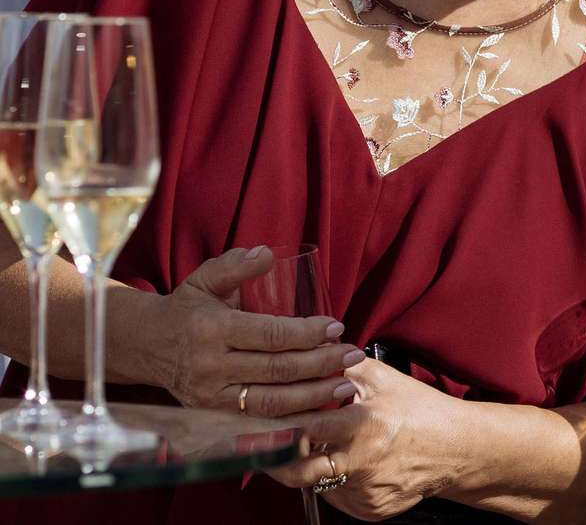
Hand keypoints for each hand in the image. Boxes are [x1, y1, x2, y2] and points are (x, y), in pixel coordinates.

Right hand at [122, 246, 361, 416]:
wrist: (144, 345)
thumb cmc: (186, 307)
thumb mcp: (205, 278)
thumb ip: (235, 265)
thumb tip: (268, 254)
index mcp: (212, 330)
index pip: (270, 335)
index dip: (307, 333)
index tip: (337, 327)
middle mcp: (211, 367)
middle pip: (276, 370)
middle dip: (320, 364)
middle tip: (354, 356)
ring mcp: (210, 396)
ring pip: (269, 402)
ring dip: (313, 397)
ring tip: (346, 387)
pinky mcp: (211, 414)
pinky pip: (256, 421)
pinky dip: (290, 419)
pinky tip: (318, 411)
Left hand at [277, 358, 460, 519]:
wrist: (458, 448)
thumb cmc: (421, 409)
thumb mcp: (386, 379)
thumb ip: (345, 363)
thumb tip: (313, 345)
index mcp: (364, 426)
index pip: (304, 428)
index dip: (278, 425)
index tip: (257, 421)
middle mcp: (362, 464)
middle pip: (298, 471)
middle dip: (278, 459)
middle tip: (268, 446)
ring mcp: (364, 492)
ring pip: (317, 484)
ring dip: (312, 467)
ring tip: (320, 447)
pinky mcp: (368, 510)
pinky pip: (337, 498)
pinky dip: (335, 482)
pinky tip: (349, 464)